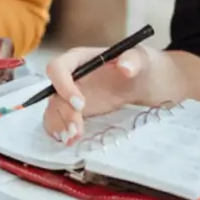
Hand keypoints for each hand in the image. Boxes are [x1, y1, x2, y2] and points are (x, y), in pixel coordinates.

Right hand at [38, 44, 155, 143]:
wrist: (146, 83)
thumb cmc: (140, 66)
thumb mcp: (141, 58)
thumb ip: (133, 60)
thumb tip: (125, 68)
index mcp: (79, 59)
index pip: (57, 68)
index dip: (63, 86)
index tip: (81, 104)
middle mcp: (70, 78)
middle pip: (53, 94)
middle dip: (63, 113)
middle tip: (78, 130)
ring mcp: (70, 97)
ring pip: (53, 111)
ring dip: (59, 125)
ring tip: (74, 139)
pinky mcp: (75, 113)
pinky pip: (58, 121)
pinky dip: (60, 132)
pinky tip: (72, 141)